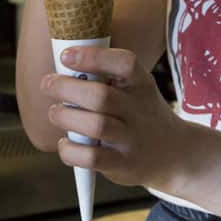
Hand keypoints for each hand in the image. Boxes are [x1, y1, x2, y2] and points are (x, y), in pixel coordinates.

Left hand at [42, 46, 189, 189]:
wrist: (173, 153)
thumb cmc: (140, 115)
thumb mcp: (135, 91)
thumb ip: (107, 80)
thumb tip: (62, 70)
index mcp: (142, 85)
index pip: (124, 63)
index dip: (93, 57)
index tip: (66, 55)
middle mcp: (139, 110)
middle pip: (100, 96)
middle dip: (66, 88)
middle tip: (48, 83)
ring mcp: (132, 139)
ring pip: (95, 126)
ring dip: (65, 116)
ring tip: (55, 111)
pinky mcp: (123, 165)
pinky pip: (91, 158)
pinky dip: (70, 150)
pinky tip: (66, 142)